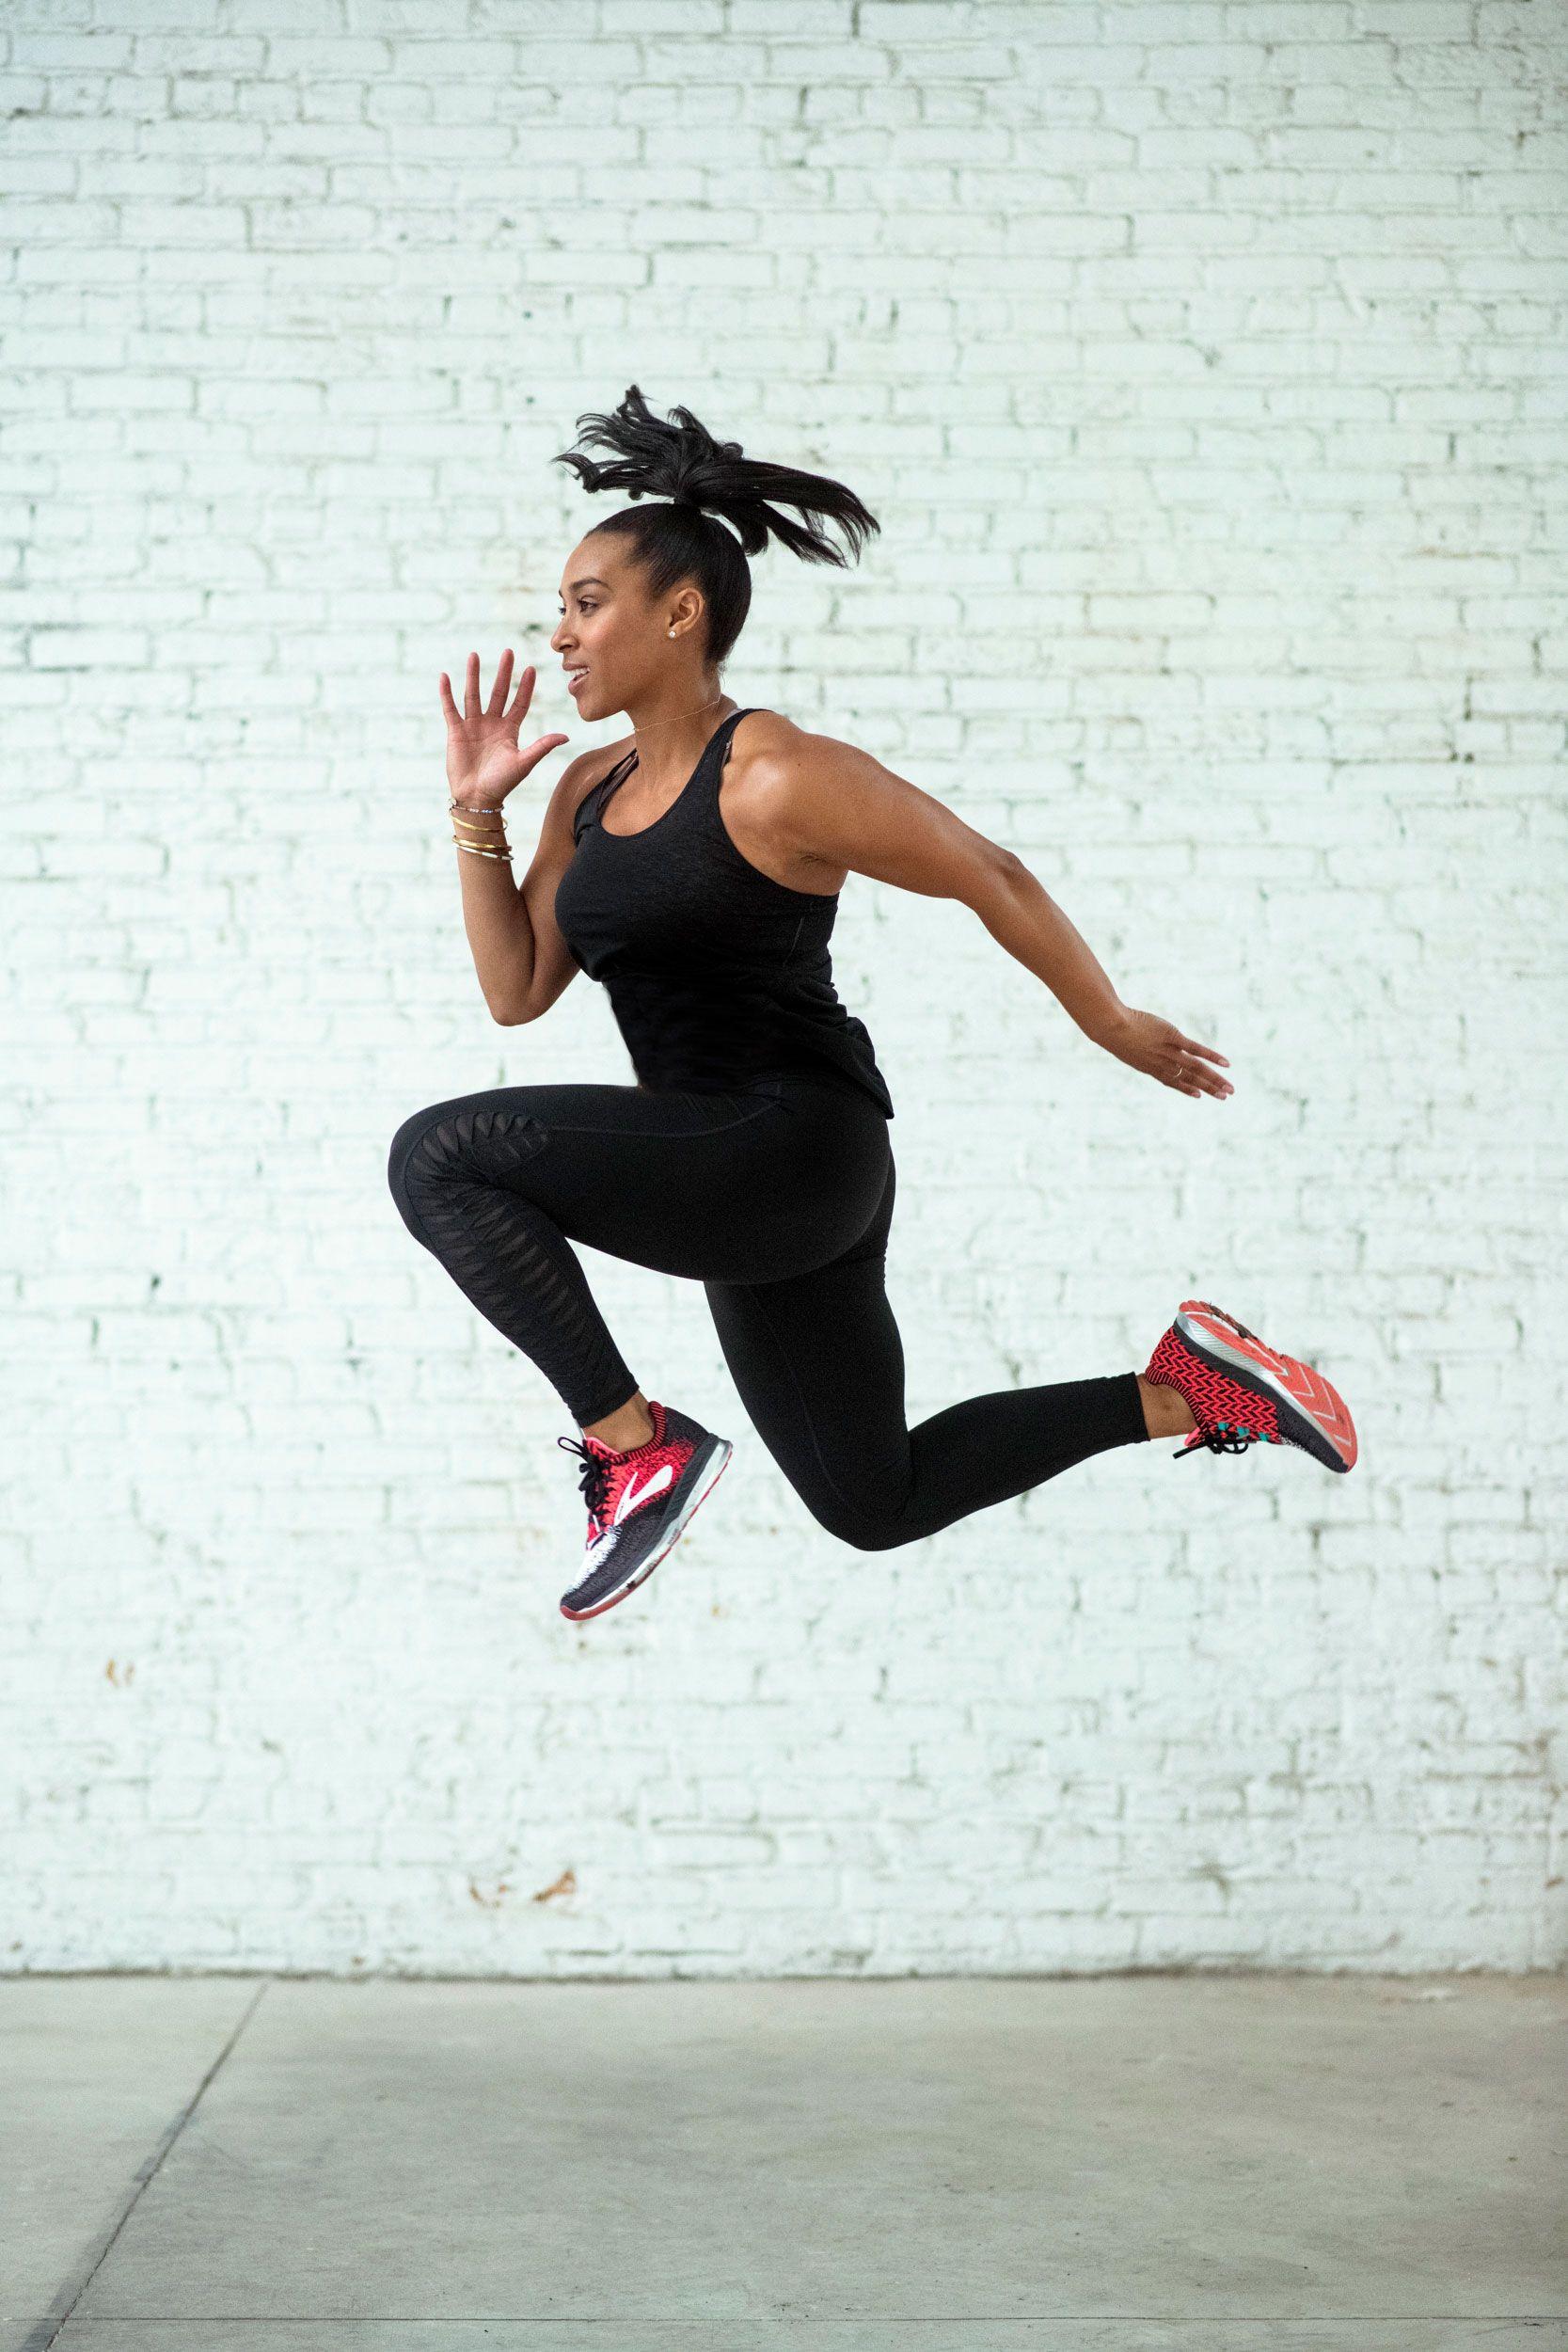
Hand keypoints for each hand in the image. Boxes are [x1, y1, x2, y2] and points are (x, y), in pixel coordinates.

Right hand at [439, 650, 568, 808]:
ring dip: (474, 675)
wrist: (477, 798)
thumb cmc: (502, 784)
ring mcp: (473, 726)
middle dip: (503, 673)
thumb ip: (542, 747)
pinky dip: (446, 693)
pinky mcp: (456, 731)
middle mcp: (492, 724)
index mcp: (510, 731)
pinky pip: (450, 708)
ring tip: (474, 655)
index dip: (525, 687)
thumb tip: (566, 736)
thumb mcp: (524, 763)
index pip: (520, 703)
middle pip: (499, 692)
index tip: (531, 669)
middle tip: (508, 652)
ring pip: (473, 694)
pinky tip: (444, 677)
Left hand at [1095, 1005, 1232, 1098]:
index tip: (1199, 1095)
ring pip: (1196, 1069)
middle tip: (1224, 1097)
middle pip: (1189, 1079)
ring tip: (1229, 1089)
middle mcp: (1161, 1064)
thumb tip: (1130, 1039)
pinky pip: (1196, 1050)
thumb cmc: (1112, 1030)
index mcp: (1149, 1067)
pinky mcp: (1173, 1038)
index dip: (1186, 1089)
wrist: (1111, 1027)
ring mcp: (1168, 1052)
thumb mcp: (1122, 1043)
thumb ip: (1133, 1046)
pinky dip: (1212, 1057)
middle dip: (1208, 1088)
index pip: (1172, 1081)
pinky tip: (1226, 1063)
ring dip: (1215, 1080)